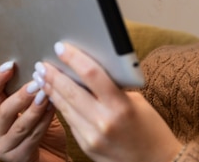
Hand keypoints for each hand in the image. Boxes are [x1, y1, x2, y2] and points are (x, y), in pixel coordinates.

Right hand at [0, 61, 67, 161]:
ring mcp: (4, 146)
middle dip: (21, 95)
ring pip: (19, 125)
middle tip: (36, 82)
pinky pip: (32, 137)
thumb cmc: (46, 132)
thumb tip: (45, 67)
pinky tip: (53, 111)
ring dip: (34, 108)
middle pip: (3, 109)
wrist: (53, 160)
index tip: (10, 64)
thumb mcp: (39, 108)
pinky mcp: (16, 158)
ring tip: (46, 95)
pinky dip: (44, 122)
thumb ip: (36, 92)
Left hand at [37, 42, 182, 161]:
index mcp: (120, 105)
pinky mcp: (86, 146)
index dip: (74, 58)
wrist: (156, 161)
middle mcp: (103, 121)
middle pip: (71, 91)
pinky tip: (54, 96)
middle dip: (54, 75)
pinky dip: (61, 106)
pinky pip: (70, 121)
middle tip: (43, 63)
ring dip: (52, 90)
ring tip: (42, 77)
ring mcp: (92, 136)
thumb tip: (90, 72)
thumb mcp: (137, 101)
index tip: (61, 47)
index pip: (92, 74)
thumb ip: (114, 88)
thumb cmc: (151, 128)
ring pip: (65, 107)